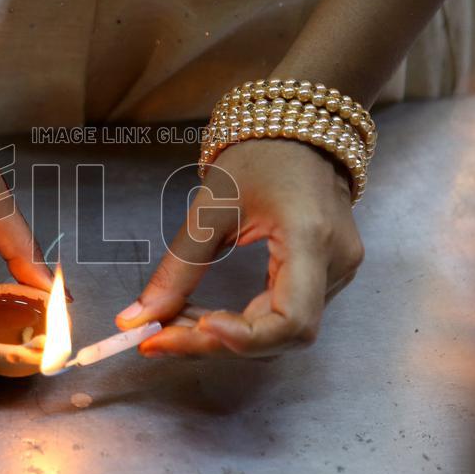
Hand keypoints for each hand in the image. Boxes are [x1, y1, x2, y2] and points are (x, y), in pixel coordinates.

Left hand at [116, 138, 363, 357]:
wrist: (300, 129)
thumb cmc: (261, 155)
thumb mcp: (212, 205)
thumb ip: (178, 267)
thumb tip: (137, 318)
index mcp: (312, 239)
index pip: (291, 320)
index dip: (243, 339)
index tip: (191, 328)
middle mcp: (336, 264)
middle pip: (282, 335)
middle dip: (216, 344)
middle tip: (156, 339)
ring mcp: (337, 273)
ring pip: (280, 334)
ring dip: (224, 339)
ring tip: (170, 327)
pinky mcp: (326, 277)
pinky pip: (282, 317)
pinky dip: (239, 325)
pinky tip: (200, 318)